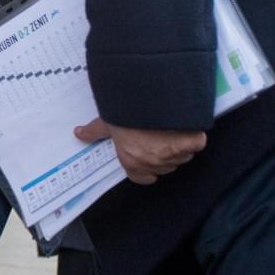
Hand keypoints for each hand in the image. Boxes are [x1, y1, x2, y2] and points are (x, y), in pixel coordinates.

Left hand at [73, 119, 206, 184]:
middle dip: (162, 155)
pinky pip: (196, 144)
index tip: (146, 157)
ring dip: (179, 147)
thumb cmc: (125, 112)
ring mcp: (174, 154)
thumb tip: (78, 134)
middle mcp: (154, 162)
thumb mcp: (107, 121)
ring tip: (171, 128)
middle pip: (164, 167)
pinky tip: (186, 126)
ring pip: (182, 157)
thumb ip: (95, 131)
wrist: (150, 97)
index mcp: (132, 161)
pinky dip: (194, 136)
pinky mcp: (192, 142)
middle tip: (158, 136)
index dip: (145, 169)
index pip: (142, 178)